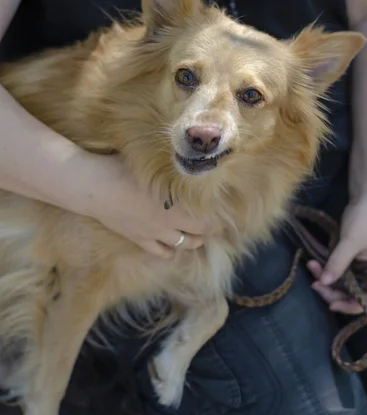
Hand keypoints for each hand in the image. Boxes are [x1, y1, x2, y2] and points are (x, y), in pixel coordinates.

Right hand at [79, 154, 212, 258]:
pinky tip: (172, 247)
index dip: (217, 219)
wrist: (96, 187)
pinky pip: (161, 252)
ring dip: (193, 242)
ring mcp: (154, 233)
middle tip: (213, 226)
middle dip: (208, 232)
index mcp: (177, 203)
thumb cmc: (123, 169)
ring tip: (197, 237)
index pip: (207, 218)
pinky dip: (169, 251)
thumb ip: (173, 170)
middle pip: (199, 234)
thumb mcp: (153, 165)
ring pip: (183, 245)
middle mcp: (170, 222)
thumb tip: (190, 163)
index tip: (223, 214)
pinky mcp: (139, 239)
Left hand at [307, 193, 366, 313]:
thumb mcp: (351, 241)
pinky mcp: (346, 256)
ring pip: (339, 281)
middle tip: (314, 283)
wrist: (366, 198)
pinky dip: (324, 268)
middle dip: (331, 291)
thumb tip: (324, 282)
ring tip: (310, 266)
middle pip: (349, 293)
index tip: (332, 304)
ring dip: (324, 278)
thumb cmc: (366, 220)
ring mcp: (357, 265)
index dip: (350, 306)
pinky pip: (334, 269)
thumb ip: (338, 262)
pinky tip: (313, 263)